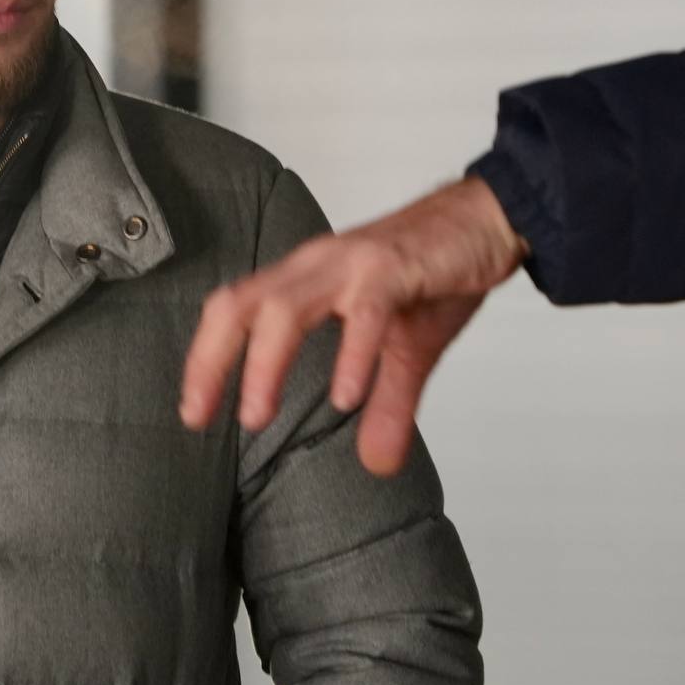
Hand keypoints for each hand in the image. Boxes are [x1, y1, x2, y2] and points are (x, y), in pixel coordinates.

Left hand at [178, 176, 528, 475]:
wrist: (491, 219)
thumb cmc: (435, 272)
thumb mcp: (407, 350)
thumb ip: (387, 405)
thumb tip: (377, 465)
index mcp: (307, 278)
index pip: (235, 311)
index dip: (205, 358)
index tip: (193, 413)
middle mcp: (318, 265)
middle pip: (240, 304)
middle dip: (210, 360)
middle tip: (198, 416)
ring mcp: (354, 263)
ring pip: (287, 306)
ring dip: (265, 362)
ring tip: (256, 415)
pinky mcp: (397, 266)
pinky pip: (366, 309)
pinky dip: (351, 353)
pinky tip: (345, 396)